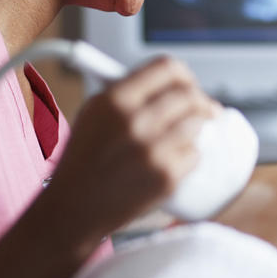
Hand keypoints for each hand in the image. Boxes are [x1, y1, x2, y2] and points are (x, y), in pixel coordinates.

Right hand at [43, 56, 219, 240]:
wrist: (73, 209)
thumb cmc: (84, 160)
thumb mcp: (94, 113)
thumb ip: (131, 90)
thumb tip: (175, 80)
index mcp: (115, 100)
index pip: (168, 67)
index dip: (184, 75)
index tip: (188, 84)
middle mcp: (134, 122)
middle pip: (189, 94)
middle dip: (199, 101)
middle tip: (203, 109)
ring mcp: (153, 151)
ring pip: (197, 123)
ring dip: (194, 128)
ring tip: (177, 138)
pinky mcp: (166, 177)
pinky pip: (195, 154)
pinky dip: (187, 156)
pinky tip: (167, 162)